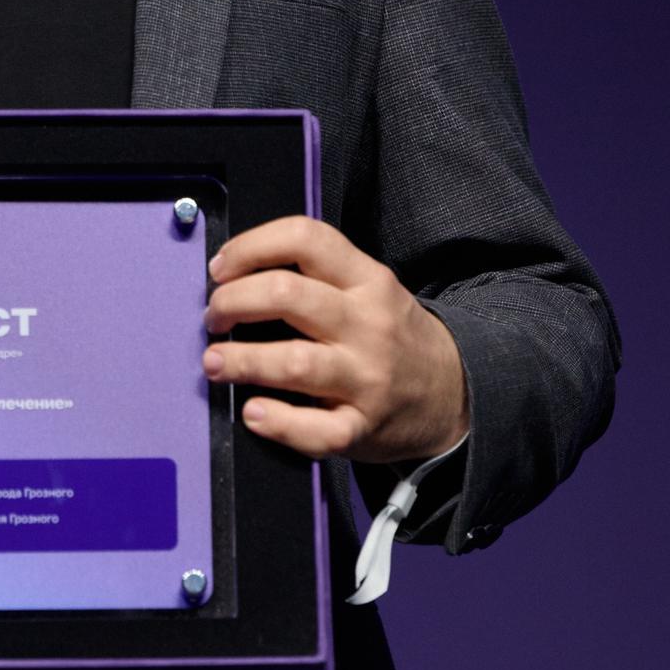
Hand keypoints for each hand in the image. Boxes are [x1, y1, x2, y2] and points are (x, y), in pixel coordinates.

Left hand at [202, 216, 468, 465]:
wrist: (455, 394)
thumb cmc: (393, 337)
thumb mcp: (370, 290)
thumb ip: (317, 277)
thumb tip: (234, 276)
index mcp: (367, 281)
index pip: (305, 239)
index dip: (249, 247)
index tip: (220, 268)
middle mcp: (368, 325)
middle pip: (287, 295)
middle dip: (232, 302)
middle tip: (214, 317)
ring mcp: (368, 379)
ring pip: (294, 363)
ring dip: (241, 361)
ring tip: (214, 363)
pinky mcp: (363, 428)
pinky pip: (315, 430)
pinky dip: (277, 423)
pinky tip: (254, 413)